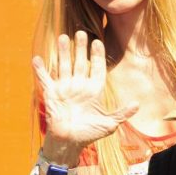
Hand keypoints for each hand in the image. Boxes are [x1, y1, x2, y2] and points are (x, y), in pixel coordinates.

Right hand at [33, 31, 137, 157]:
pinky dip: (40, 70)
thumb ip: (122, 113)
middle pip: (80, 63)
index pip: (96, 69)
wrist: (70, 142)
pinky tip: (37, 58)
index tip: (98, 41)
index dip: (97, 56)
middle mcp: (79, 86)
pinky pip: (44, 79)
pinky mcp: (52, 94)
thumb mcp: (109, 124)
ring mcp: (65, 88)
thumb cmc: (90, 134)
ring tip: (64, 36)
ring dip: (63, 52)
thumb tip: (137, 105)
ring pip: (64, 65)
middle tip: (81, 33)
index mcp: (93, 91)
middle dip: (81, 48)